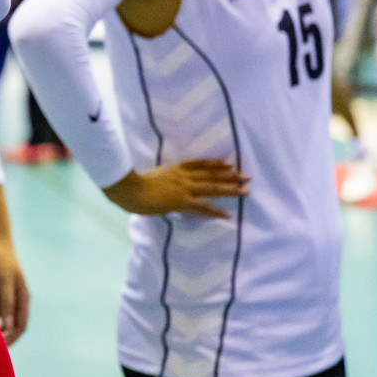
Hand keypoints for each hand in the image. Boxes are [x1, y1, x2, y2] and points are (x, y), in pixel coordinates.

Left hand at [0, 240, 29, 344]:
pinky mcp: (0, 290)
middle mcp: (18, 298)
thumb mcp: (3, 281)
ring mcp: (9, 294)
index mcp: (23, 298)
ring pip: (6, 318)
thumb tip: (9, 326)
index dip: (11, 338)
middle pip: (14, 325)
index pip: (20, 326)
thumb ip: (6, 303)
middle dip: (6, 337)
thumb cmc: (0, 259)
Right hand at [103, 161, 247, 218]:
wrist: (129, 190)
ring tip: (245, 191)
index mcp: (174, 170)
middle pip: (210, 174)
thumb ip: (160, 178)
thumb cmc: (134, 185)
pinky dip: (215, 210)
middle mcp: (182, 177)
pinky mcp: (182, 201)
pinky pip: (202, 206)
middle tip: (246, 176)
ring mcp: (183, 188)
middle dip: (230, 175)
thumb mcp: (151, 177)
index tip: (228, 163)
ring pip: (211, 187)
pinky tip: (227, 213)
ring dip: (230, 189)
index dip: (214, 164)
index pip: (198, 165)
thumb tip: (162, 179)